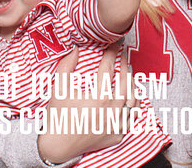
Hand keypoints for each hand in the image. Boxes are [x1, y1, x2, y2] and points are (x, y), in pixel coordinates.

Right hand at [37, 44, 131, 163]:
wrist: (57, 147)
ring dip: (132, 82)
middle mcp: (112, 110)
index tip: (114, 43)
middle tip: (122, 55)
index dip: (112, 52)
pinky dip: (134, 103)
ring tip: (128, 71)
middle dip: (124, 64)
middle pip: (125, 80)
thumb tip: (76, 49)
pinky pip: (132, 115)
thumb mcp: (59, 89)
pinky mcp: (118, 133)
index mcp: (99, 98)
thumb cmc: (57, 117)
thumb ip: (66, 66)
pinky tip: (131, 94)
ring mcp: (116, 123)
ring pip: (132, 97)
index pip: (109, 68)